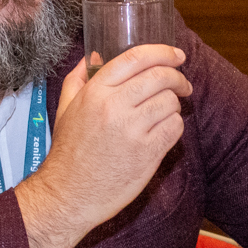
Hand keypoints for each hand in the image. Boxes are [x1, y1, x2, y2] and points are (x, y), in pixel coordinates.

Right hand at [17, 44, 192, 247]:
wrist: (69, 195)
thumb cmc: (69, 153)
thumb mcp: (64, 109)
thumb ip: (78, 78)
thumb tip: (95, 55)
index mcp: (95, 92)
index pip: (135, 58)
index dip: (162, 52)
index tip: (176, 55)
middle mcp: (114, 107)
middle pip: (160, 76)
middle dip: (177, 77)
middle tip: (182, 85)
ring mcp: (132, 130)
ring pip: (170, 101)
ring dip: (174, 104)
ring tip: (166, 112)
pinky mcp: (147, 152)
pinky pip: (175, 127)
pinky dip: (175, 126)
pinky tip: (164, 131)